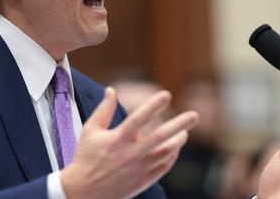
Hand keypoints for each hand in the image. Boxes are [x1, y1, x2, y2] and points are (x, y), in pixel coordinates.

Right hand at [61, 87, 198, 198]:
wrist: (84, 191)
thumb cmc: (86, 157)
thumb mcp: (90, 130)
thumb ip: (104, 109)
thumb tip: (111, 90)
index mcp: (117, 139)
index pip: (139, 118)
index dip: (153, 105)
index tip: (166, 94)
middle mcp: (130, 154)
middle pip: (160, 136)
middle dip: (179, 124)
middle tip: (194, 116)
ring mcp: (138, 168)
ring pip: (166, 153)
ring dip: (178, 141)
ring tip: (184, 132)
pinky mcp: (142, 181)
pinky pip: (163, 167)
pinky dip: (171, 156)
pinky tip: (175, 148)